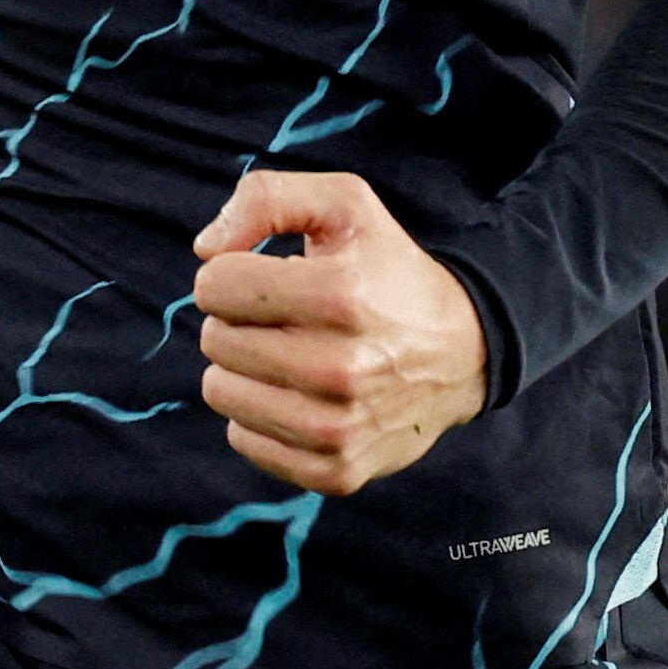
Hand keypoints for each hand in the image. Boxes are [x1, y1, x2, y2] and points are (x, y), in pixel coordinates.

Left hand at [191, 170, 487, 495]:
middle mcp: (340, 367)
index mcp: (340, 294)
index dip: (230, 272)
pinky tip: (296, 393)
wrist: (462, 352)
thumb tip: (205, 249)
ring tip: (286, 351)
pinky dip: (258, 413)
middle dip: (236, 319)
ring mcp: (339, 427)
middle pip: (215, 340)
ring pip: (220, 392)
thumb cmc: (387, 270)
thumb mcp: (344, 204)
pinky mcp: (337, 471)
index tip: (265, 276)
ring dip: (242, 367)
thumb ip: (265, 198)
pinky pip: (243, 439)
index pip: (214, 285)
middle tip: (282, 316)